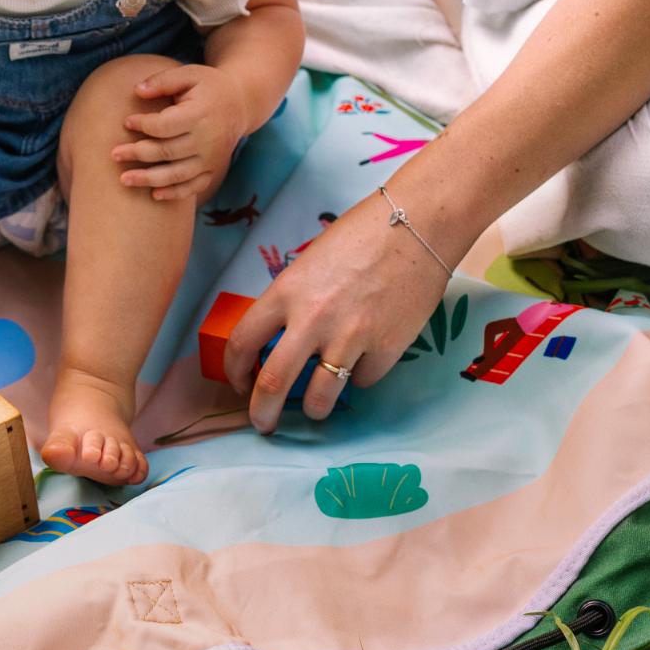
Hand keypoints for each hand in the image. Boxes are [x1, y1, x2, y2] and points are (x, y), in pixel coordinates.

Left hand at [113, 64, 246, 201]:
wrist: (240, 104)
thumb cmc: (207, 86)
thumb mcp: (189, 74)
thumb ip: (163, 81)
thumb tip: (137, 90)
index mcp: (200, 114)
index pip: (165, 125)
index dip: (142, 125)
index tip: (126, 122)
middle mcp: (208, 140)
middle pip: (167, 152)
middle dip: (138, 154)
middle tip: (114, 154)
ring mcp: (212, 158)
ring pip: (177, 175)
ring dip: (149, 179)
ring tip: (124, 180)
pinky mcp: (213, 170)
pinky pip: (193, 187)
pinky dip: (174, 193)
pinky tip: (153, 194)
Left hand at [223, 195, 457, 431]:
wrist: (416, 225)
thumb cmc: (361, 235)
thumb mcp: (309, 264)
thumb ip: (293, 302)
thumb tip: (281, 339)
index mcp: (286, 292)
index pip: (242, 342)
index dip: (233, 371)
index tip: (238, 382)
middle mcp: (312, 319)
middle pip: (273, 383)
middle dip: (262, 413)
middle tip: (263, 424)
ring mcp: (351, 337)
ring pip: (320, 397)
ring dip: (314, 409)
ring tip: (315, 408)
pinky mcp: (387, 349)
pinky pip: (363, 380)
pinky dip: (360, 375)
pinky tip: (365, 357)